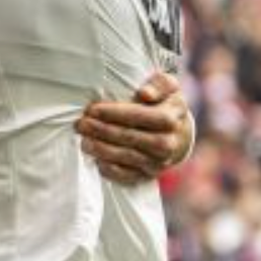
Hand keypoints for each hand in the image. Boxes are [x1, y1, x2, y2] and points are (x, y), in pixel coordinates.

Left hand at [76, 72, 193, 183]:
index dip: (115, 113)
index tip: (93, 109)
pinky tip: (95, 160)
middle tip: (81, 124)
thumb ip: (159, 84)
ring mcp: (159, 162)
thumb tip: (145, 93)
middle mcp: (168, 143)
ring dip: (102, 150)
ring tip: (84, 140)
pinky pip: (128, 176)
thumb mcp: (168, 86)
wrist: (179, 135)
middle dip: (103, 131)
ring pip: (128, 157)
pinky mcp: (149, 175)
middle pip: (132, 138)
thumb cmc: (165, 104)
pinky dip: (111, 170)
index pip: (142, 116)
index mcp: (172, 118)